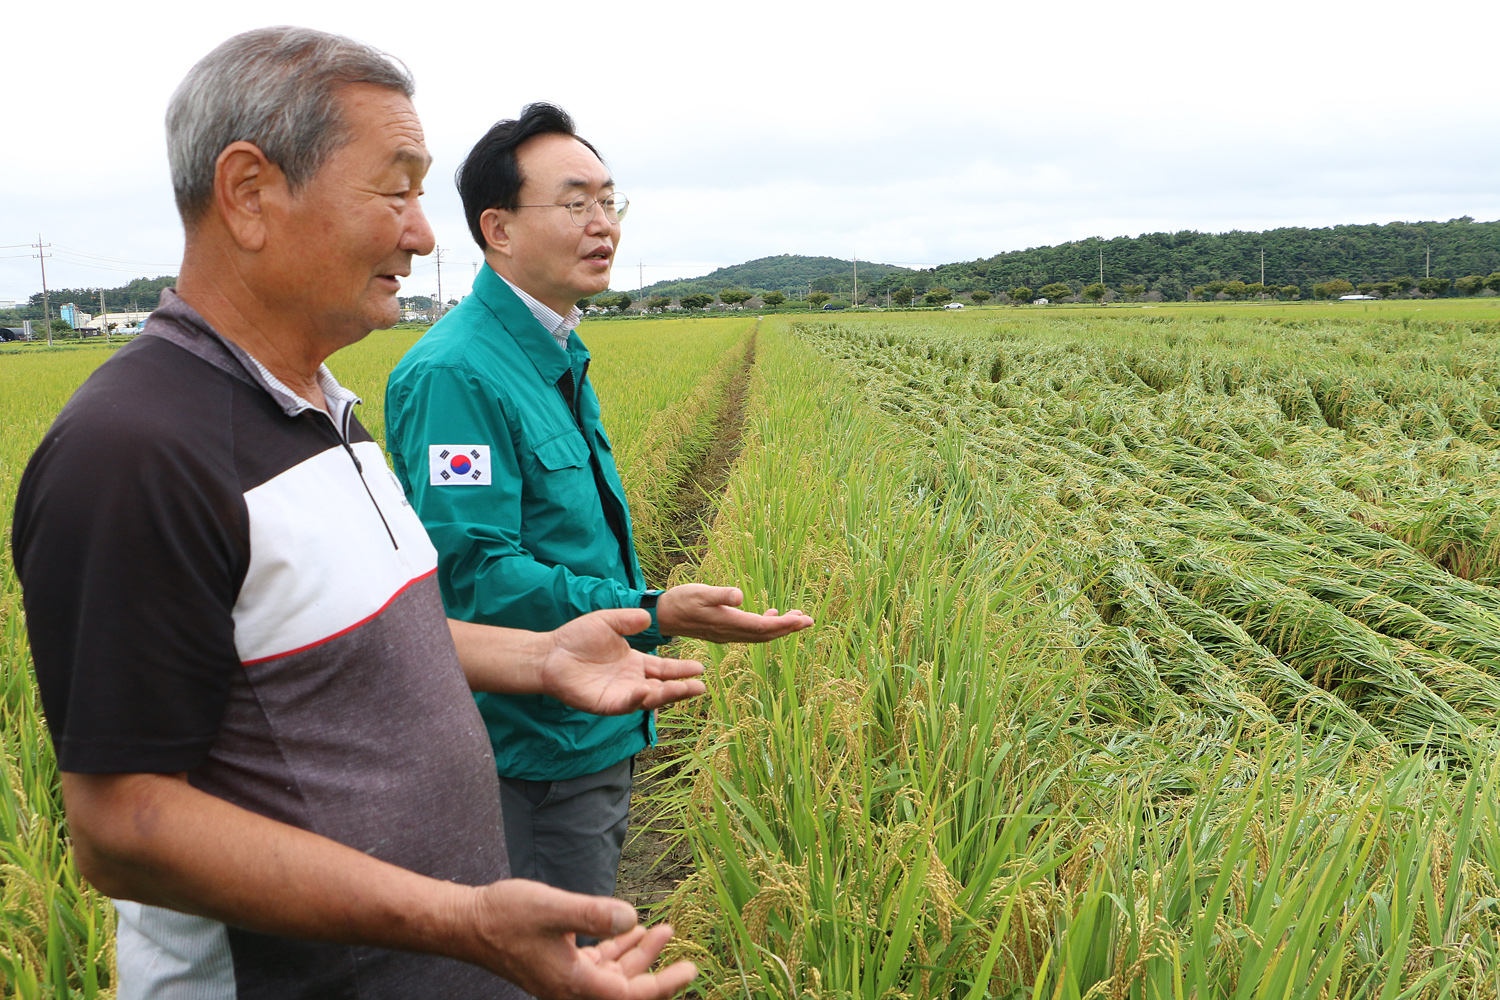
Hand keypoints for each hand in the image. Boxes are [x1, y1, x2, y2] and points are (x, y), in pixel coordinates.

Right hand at [460, 879, 697, 999]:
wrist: (468, 924)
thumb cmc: (505, 916)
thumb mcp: (553, 908)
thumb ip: (592, 913)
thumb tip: (631, 916)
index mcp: (573, 984)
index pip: (629, 995)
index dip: (663, 985)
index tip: (690, 970)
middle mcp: (571, 989)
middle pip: (625, 989)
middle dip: (654, 968)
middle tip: (683, 951)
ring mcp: (564, 980)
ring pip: (612, 975)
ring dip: (637, 955)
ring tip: (663, 931)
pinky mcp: (559, 967)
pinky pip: (597, 966)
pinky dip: (617, 949)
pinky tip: (630, 930)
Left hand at [541, 609, 705, 714]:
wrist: (551, 653)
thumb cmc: (577, 637)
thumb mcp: (608, 621)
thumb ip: (628, 620)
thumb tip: (649, 617)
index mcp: (634, 662)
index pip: (664, 669)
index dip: (681, 669)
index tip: (700, 668)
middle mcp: (631, 680)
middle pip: (662, 687)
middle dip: (681, 688)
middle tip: (700, 687)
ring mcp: (620, 694)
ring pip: (649, 698)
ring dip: (667, 695)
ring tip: (686, 690)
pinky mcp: (606, 704)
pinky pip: (626, 705)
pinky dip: (638, 700)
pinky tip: (647, 692)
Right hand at [656, 585, 813, 643]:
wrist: (664, 616)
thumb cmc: (681, 601)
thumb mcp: (699, 592)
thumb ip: (720, 594)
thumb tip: (740, 595)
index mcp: (728, 622)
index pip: (762, 626)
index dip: (783, 624)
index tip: (802, 620)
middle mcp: (731, 633)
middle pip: (766, 634)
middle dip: (788, 628)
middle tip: (809, 621)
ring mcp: (728, 634)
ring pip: (760, 635)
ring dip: (780, 628)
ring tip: (798, 619)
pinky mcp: (725, 631)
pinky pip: (751, 632)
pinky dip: (766, 625)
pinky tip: (771, 614)